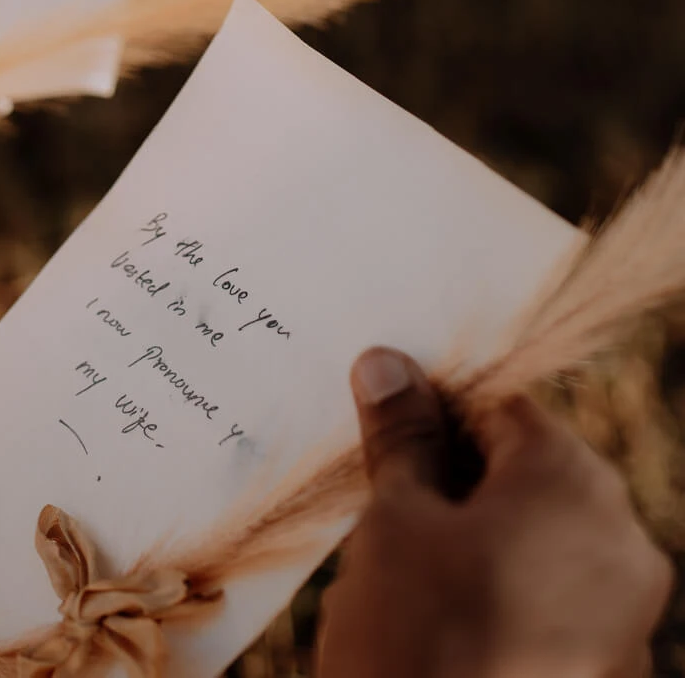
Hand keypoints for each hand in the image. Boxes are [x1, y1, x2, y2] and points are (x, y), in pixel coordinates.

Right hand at [315, 349, 671, 677]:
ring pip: (542, 532)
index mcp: (575, 480)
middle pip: (528, 469)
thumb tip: (388, 363)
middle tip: (386, 505)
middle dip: (457, 476)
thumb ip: (401, 435)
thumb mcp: (393, 522)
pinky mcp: (614, 665)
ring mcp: (627, 610)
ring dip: (480, 534)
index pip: (500, 405)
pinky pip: (559, 592)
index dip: (434, 412)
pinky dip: (508, 587)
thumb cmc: (416, 640)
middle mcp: (623, 536)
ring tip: (410, 571)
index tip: (383, 436)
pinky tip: (449, 619)